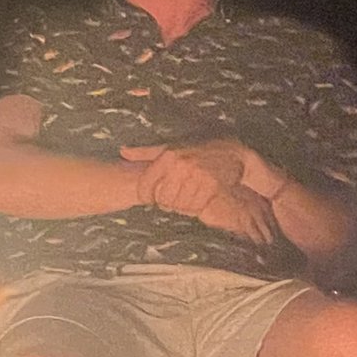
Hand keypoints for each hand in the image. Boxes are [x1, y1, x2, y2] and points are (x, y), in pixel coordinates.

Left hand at [121, 145, 278, 242]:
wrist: (233, 153)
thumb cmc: (197, 152)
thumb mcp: (171, 148)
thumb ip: (146, 152)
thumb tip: (122, 152)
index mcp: (168, 156)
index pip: (146, 186)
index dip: (146, 197)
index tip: (150, 199)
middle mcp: (181, 165)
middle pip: (162, 199)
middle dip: (167, 202)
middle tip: (176, 197)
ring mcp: (197, 175)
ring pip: (179, 205)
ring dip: (183, 206)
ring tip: (189, 196)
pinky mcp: (212, 185)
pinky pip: (195, 207)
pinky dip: (196, 207)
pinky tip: (200, 198)